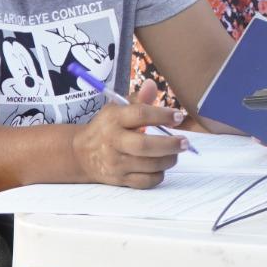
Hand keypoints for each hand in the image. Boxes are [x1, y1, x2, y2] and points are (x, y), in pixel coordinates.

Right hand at [71, 79, 186, 188]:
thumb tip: (152, 85)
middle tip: (185, 142)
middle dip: (170, 144)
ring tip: (176, 152)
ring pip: (148, 165)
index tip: (178, 117)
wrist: (81, 154)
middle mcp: (113, 142)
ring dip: (169, 159)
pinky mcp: (119, 180)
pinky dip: (158, 175)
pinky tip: (161, 166)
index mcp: (114, 119)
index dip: (163, 115)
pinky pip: (145, 181)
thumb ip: (138, 99)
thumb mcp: (117, 109)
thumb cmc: (106, 127)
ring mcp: (115, 163)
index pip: (140, 115)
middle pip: (145, 146)